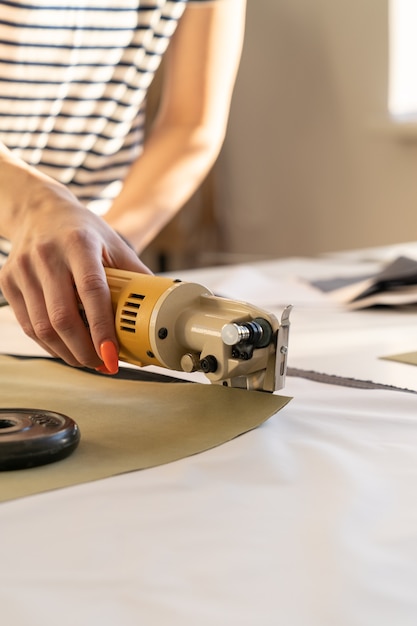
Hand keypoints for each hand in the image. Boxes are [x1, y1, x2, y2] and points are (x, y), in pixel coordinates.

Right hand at [0, 190, 149, 371]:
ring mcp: (23, 269)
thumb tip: (160, 308)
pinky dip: (49, 345)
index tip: (112, 355)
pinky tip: (66, 349)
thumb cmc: (81, 230)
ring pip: (42, 327)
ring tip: (88, 360)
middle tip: (103, 364)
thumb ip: (135, 275)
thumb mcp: (113, 243)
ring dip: (67, 353)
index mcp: (78, 244)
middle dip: (85, 351)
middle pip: (62, 317)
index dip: (102, 328)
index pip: (91, 292)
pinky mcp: (7, 281)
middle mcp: (47, 255)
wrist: (39, 210)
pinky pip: (28, 325)